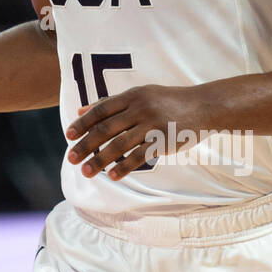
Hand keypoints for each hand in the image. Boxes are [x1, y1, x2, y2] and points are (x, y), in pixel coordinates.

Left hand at [65, 84, 212, 180]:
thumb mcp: (141, 95)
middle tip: (71, 158)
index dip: (83, 123)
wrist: (203, 106)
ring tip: (87, 172)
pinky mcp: (162, 141)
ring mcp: (151, 125)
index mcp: (132, 96)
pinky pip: (139, 156)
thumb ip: (112, 103)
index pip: (101, 110)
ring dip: (100, 160)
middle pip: (105, 129)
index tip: (68, 135)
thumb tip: (81, 110)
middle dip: (85, 145)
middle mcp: (139, 109)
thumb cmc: (168, 101)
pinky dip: (124, 167)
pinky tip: (112, 176)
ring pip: (119, 145)